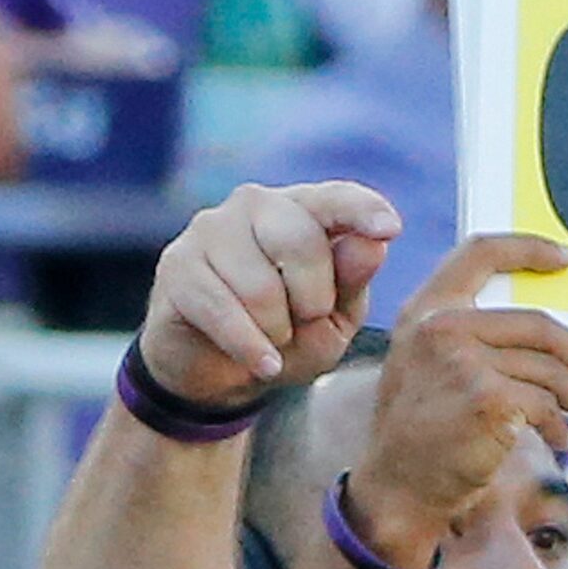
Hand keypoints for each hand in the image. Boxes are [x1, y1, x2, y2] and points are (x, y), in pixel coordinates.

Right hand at [140, 181, 401, 407]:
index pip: (336, 198)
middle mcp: (255, 205)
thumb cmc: (289, 335)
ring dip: (276, 329)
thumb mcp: (333, 319)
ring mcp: (211, 229)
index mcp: (304, 210)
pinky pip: (222, 310)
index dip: (361, 210)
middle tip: (307, 319)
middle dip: (313, 298)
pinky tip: (263, 363)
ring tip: (272, 336)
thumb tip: (373, 244)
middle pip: (299, 241)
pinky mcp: (178, 265)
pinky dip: (249, 346)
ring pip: (260, 286)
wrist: (221, 370)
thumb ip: (351, 283)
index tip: (389, 228)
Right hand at [343, 234, 567, 563]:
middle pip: (539, 325)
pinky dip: (561, 425)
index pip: (479, 253)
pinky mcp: (487, 397)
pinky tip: (562, 440)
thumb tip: (560, 352)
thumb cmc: (422, 438)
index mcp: (426, 311)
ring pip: (550, 371)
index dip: (528, 249)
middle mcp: (441, 327)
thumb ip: (478, 345)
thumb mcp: (433, 371)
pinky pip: (545, 405)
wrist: (398, 489)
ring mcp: (463, 360)